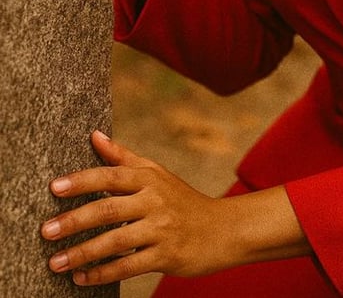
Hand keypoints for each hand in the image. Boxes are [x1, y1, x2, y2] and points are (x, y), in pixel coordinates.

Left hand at [42, 132, 308, 285]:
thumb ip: (123, 158)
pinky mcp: (166, 255)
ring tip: (56, 263)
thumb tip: (94, 136)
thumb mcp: (157, 174)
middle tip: (46, 231)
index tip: (54, 188)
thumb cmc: (182, 201)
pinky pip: (128, 266)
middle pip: (109, 209)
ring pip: (115, 241)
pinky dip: (102, 274)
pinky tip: (82, 278)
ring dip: (82, 253)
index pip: (112, 175)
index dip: (82, 180)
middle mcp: (156, 200)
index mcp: (150, 178)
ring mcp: (162, 229)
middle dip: (74, 221)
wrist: (223, 229)